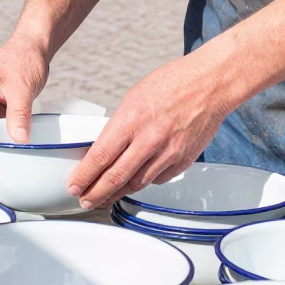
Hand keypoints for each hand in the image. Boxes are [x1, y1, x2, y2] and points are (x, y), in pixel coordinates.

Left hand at [66, 52, 229, 209]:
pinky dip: (146, 181)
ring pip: (137, 183)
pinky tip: (137, 181)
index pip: (100, 156)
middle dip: (95, 193)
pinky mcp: (183, 161)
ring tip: (105, 197)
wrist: (210, 85)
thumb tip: (106, 147)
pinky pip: (158, 179)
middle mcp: (149, 139)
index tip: (74, 185)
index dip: (84, 176)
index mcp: (131, 119)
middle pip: (115, 177)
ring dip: (118, 193)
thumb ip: (120, 125)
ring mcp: (168, 152)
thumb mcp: (134, 98)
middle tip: (84, 200)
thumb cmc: (173, 84)